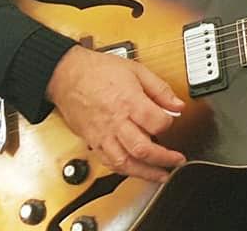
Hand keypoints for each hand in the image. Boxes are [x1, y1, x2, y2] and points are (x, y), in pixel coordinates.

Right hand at [45, 46, 185, 182]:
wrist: (68, 75)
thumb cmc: (100, 70)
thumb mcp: (136, 70)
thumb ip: (160, 89)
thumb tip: (178, 104)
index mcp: (129, 101)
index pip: (156, 122)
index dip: (169, 124)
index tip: (172, 120)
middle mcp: (116, 122)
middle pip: (143, 149)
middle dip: (164, 159)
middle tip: (177, 161)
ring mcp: (103, 135)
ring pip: (125, 163)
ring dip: (146, 173)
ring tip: (161, 175)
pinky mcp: (93, 142)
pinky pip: (109, 163)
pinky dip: (125, 170)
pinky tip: (136, 170)